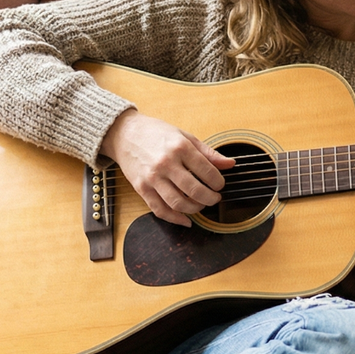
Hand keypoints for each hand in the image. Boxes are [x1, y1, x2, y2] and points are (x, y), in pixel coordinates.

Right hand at [101, 110, 234, 226]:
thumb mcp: (184, 136)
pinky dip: (175, 219)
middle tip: (214, 198)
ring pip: (178, 203)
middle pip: (195, 190)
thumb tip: (230, 164)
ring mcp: (152, 177)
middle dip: (210, 198)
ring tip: (201, 205)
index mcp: (180, 147)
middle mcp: (166, 163)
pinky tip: (186, 220)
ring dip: (195, 209)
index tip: (220, 184)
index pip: (207, 171)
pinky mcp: (142, 188)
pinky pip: (160, 210)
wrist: (124, 134)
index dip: (218, 182)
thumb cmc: (155, 133)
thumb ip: (208, 152)